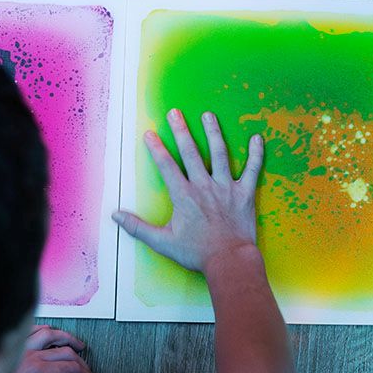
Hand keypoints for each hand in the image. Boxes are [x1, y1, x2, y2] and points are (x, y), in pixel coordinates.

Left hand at [0, 325, 97, 372]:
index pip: (72, 369)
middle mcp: (29, 356)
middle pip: (66, 351)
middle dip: (81, 364)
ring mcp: (18, 350)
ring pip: (50, 334)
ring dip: (67, 339)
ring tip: (78, 346)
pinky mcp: (9, 350)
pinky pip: (30, 330)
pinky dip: (44, 330)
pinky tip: (50, 335)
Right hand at [113, 108, 263, 272]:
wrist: (229, 260)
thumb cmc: (197, 253)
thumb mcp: (163, 242)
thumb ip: (138, 228)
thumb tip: (116, 216)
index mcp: (184, 196)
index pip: (167, 166)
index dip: (157, 148)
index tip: (150, 133)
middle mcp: (204, 186)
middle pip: (191, 153)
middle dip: (181, 131)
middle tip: (175, 112)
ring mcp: (226, 188)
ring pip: (220, 154)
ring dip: (213, 133)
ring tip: (208, 115)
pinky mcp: (245, 194)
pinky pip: (252, 170)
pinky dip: (256, 154)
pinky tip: (257, 138)